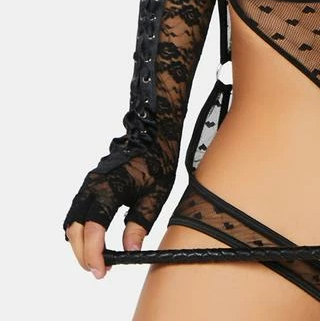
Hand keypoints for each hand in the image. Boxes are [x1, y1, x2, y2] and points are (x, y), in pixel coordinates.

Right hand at [62, 146, 175, 275]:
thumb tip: (130, 252)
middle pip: (75, 227)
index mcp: (110, 187)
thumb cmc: (157, 164)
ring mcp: (88, 184)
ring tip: (98, 261)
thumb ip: (140, 224)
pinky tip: (94, 243)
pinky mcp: (89, 186)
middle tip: (99, 271)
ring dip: (80, 244)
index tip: (101, 270)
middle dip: (83, 253)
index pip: (93, 227)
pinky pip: (76, 213)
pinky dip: (80, 231)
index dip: (94, 252)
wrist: (154, 138)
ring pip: (72, 221)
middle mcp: (93, 185)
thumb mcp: (155, 196)